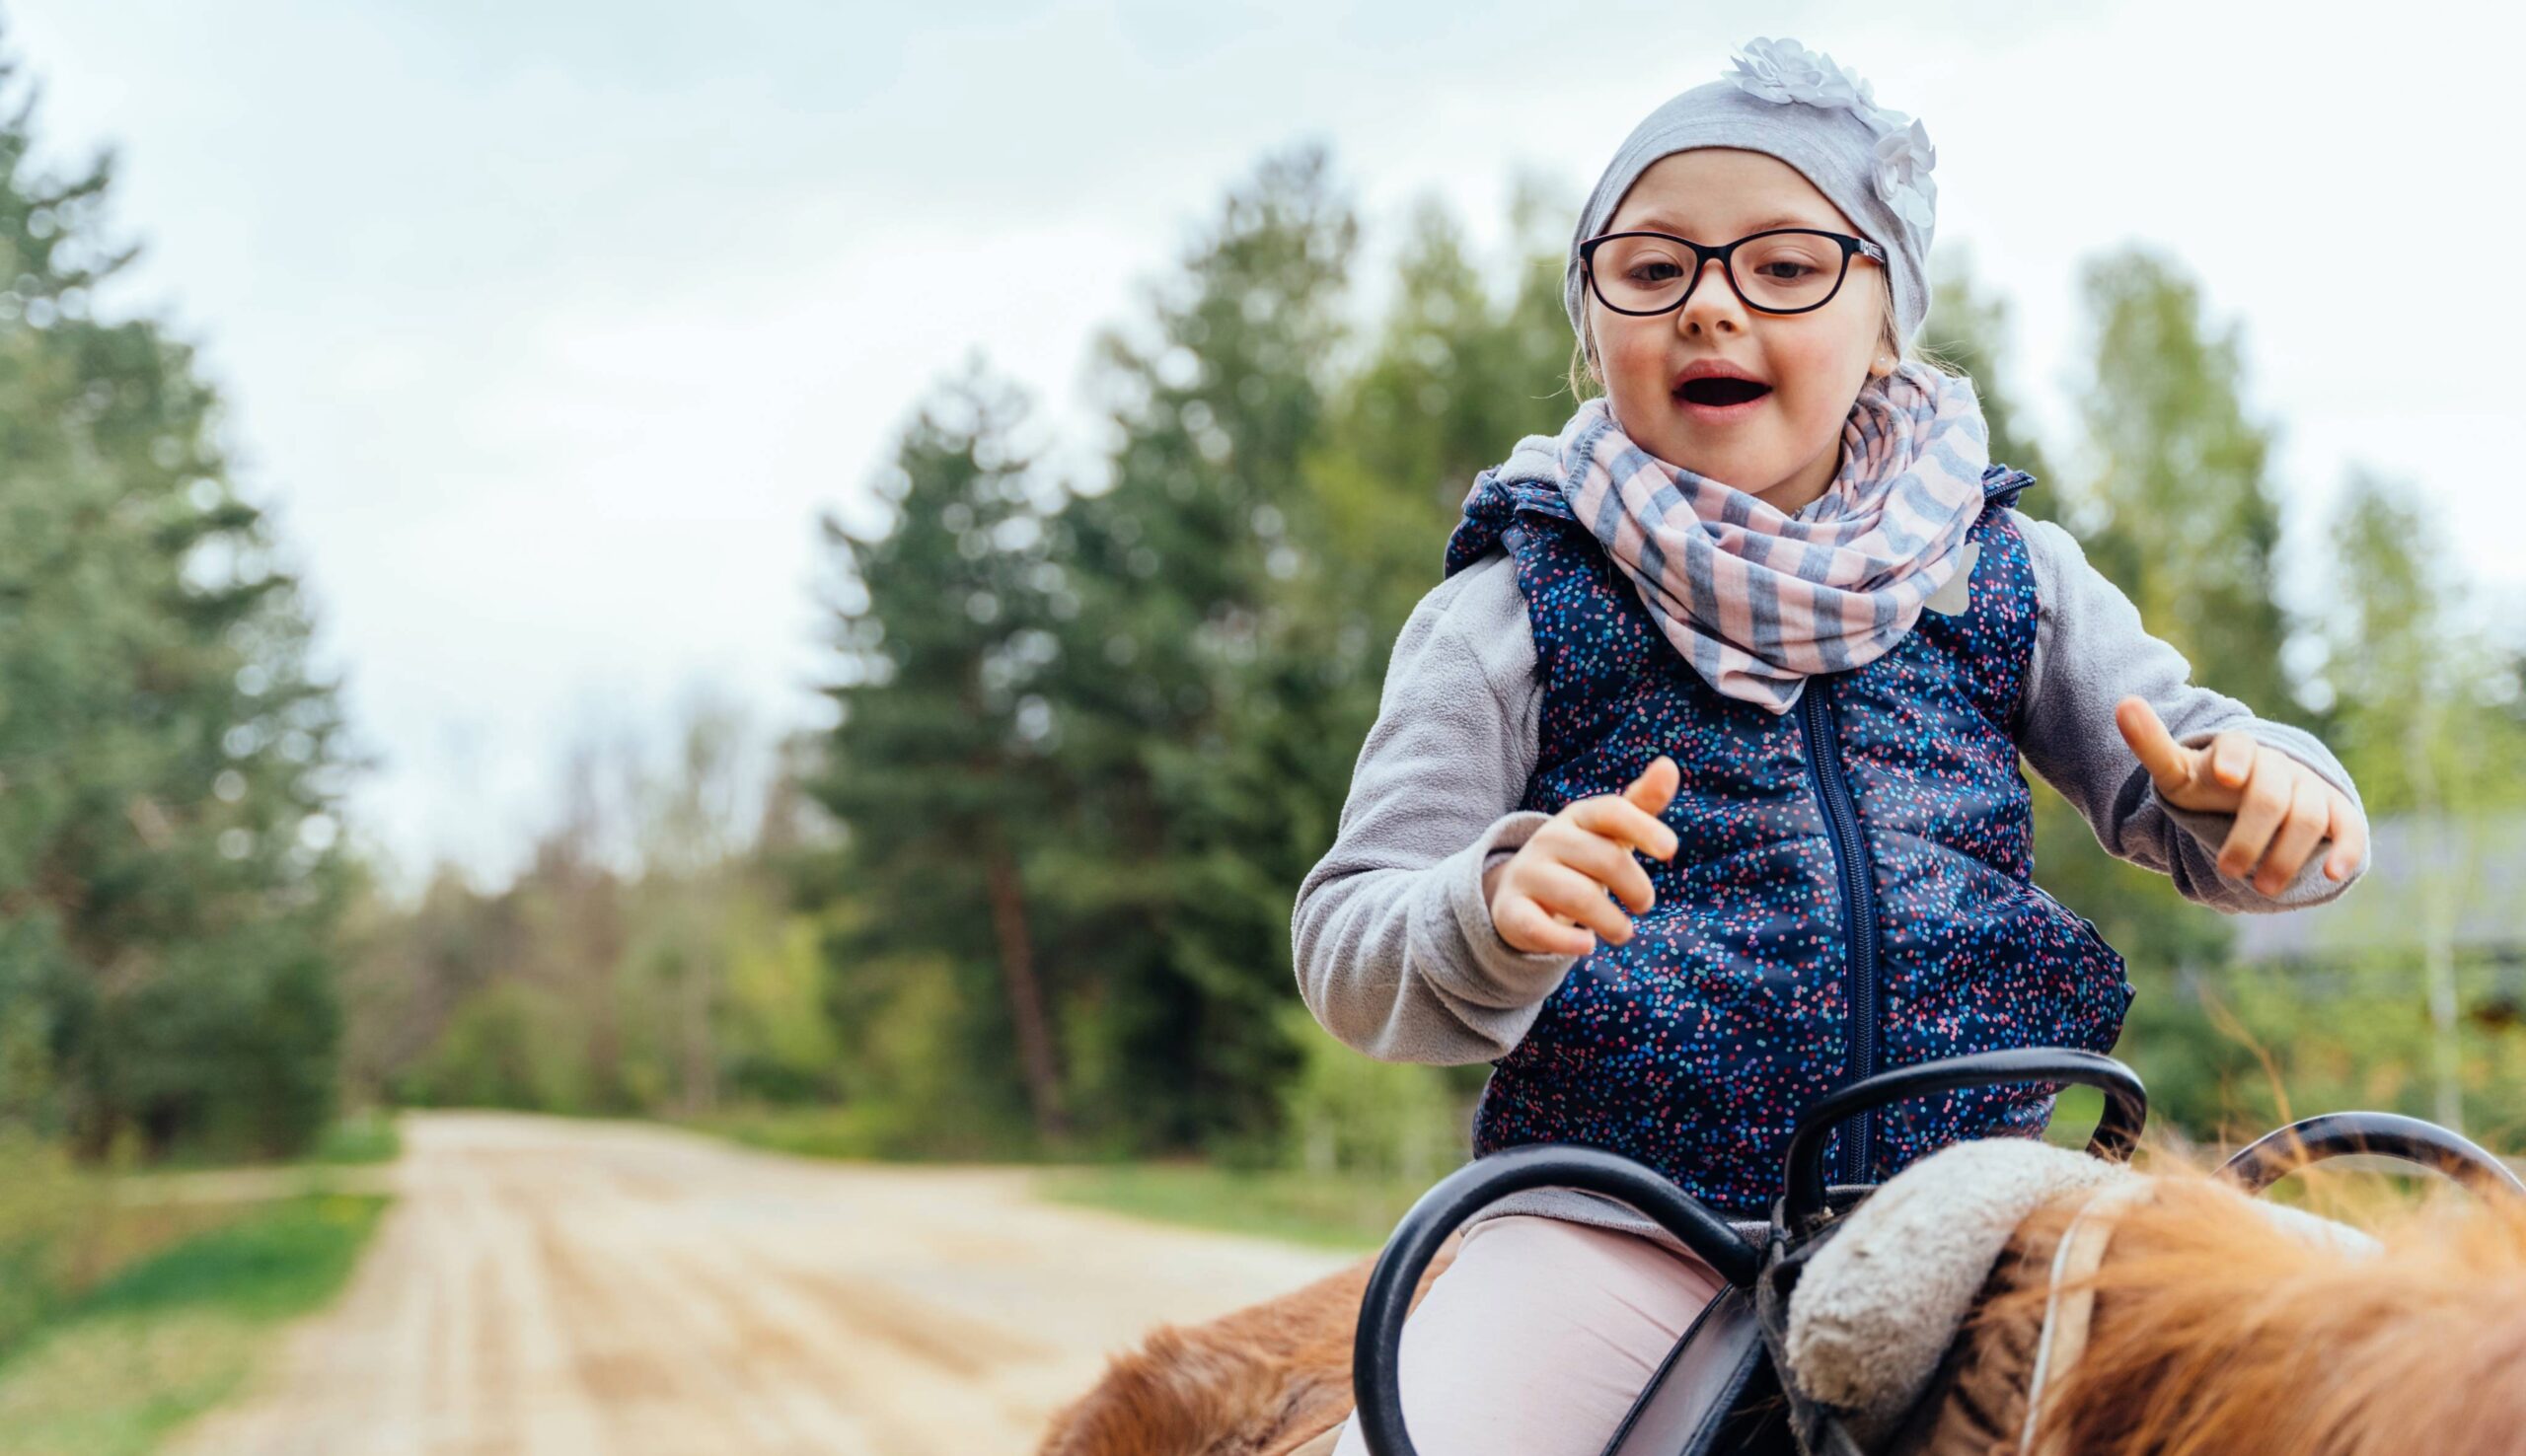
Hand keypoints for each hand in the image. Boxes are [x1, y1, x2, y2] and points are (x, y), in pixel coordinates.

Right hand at [1486, 756, 1680, 955]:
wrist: (1521, 889)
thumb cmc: (1582, 858)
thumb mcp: (1610, 831)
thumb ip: (1641, 802)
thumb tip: (1669, 765)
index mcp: (1577, 816)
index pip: (1611, 811)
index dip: (1643, 827)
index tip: (1671, 850)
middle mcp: (1549, 840)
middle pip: (1604, 860)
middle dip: (1636, 888)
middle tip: (1644, 905)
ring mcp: (1528, 874)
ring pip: (1578, 897)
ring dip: (1612, 922)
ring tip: (1623, 932)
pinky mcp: (1512, 911)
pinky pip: (1539, 928)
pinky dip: (1567, 942)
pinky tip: (1587, 946)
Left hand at [2114, 696, 2365, 893]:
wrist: (2248, 796)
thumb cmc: (2208, 785)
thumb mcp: (2175, 771)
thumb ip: (2151, 744)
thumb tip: (2123, 704)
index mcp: (2238, 750)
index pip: (2239, 746)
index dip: (2234, 759)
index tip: (2225, 778)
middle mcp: (2278, 765)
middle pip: (2270, 795)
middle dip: (2250, 835)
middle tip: (2228, 869)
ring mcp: (2310, 787)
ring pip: (2308, 816)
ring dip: (2287, 854)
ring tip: (2261, 888)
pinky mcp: (2337, 812)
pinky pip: (2349, 826)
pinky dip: (2346, 848)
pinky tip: (2333, 873)